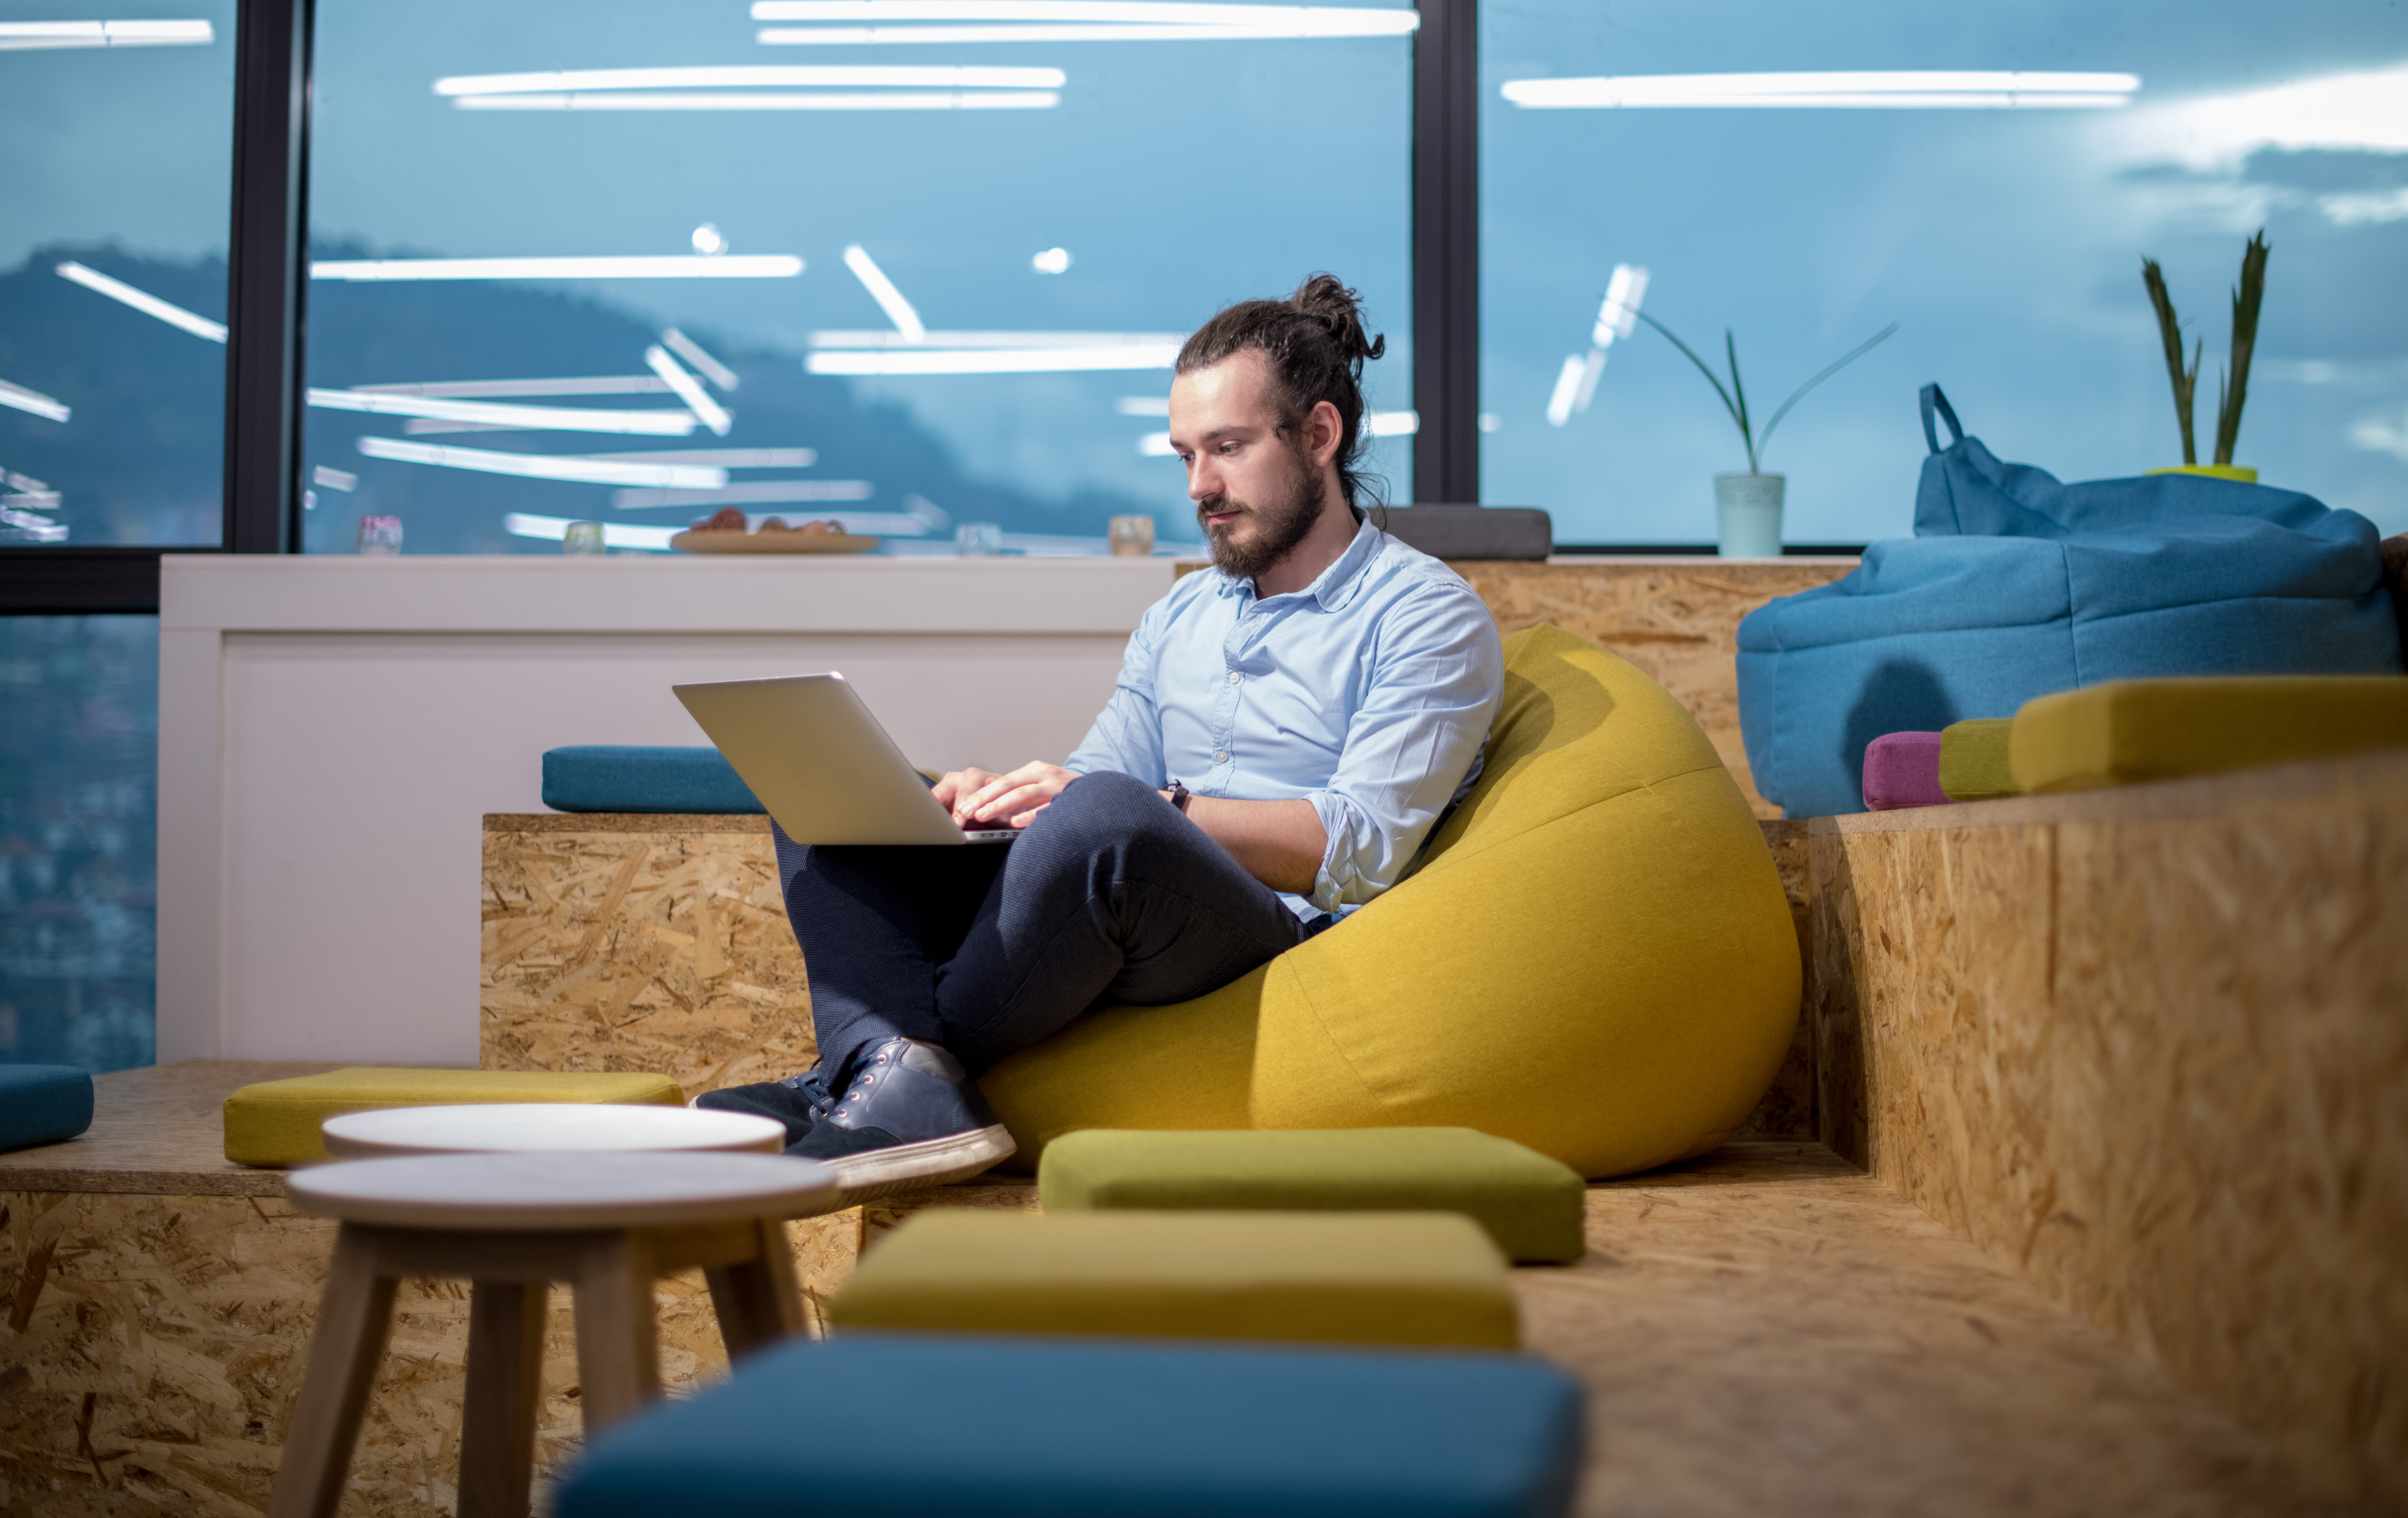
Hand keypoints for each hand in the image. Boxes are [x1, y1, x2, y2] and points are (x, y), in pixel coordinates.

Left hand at [935, 761, 1077, 828]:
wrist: (1103, 792)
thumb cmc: (1066, 794)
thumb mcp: (1042, 787)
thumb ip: (1022, 793)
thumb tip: (991, 807)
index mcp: (1035, 771)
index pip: (1003, 781)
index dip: (982, 794)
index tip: (964, 806)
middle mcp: (1044, 775)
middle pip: (1008, 785)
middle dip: (985, 798)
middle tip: (966, 811)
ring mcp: (1057, 786)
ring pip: (1023, 794)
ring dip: (1000, 805)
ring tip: (982, 815)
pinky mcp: (1069, 800)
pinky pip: (1046, 808)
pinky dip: (1030, 815)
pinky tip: (1015, 823)